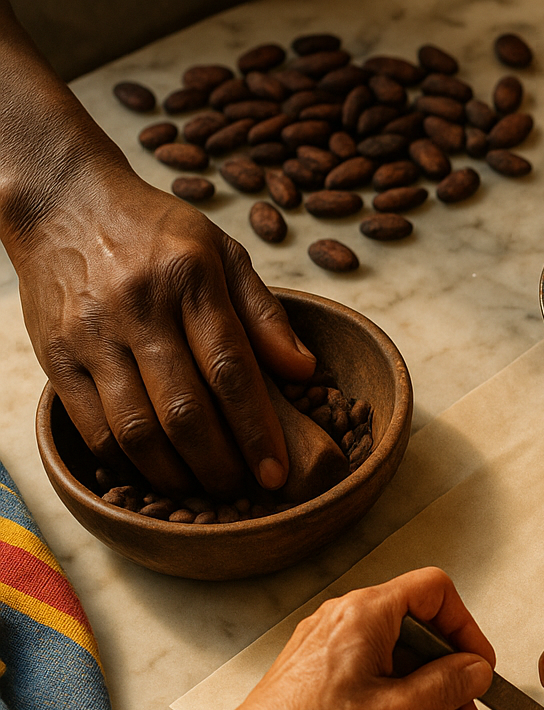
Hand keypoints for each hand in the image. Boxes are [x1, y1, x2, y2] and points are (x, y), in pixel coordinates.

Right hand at [8, 168, 313, 496]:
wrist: (62, 201)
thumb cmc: (157, 232)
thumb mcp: (222, 252)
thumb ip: (265, 314)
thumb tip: (306, 370)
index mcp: (190, 279)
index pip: (231, 368)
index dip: (257, 429)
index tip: (276, 471)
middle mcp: (139, 308)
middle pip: (184, 409)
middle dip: (221, 464)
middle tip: (244, 490)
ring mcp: (91, 335)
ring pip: (136, 428)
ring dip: (175, 474)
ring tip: (204, 491)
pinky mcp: (54, 355)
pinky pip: (93, 427)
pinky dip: (128, 463)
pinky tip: (156, 473)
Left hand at [212, 567, 494, 709]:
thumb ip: (447, 686)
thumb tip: (476, 670)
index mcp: (365, 615)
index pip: (435, 592)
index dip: (466, 628)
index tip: (478, 666)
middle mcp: (346, 623)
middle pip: (420, 636)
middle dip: (449, 683)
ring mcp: (331, 651)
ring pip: (400, 666)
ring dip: (428, 706)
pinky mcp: (321, 680)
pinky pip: (375, 684)